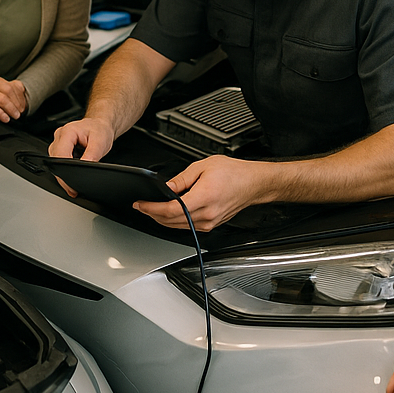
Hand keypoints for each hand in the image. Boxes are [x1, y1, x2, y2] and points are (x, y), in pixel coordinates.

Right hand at [48, 118, 114, 195]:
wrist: (99, 126)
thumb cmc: (99, 130)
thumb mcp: (100, 142)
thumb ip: (92, 154)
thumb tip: (85, 166)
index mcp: (68, 132)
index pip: (60, 155)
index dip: (65, 171)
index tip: (72, 182)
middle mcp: (59, 136)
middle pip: (55, 160)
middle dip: (63, 176)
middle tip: (73, 189)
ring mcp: (58, 142)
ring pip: (55, 163)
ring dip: (63, 173)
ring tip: (74, 182)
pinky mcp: (59, 148)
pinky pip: (58, 162)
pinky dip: (65, 170)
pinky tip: (72, 175)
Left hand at [133, 155, 266, 230]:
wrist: (253, 183)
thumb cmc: (234, 173)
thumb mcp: (203, 166)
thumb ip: (182, 178)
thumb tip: (167, 187)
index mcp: (203, 197)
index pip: (170, 209)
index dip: (152, 208)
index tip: (141, 204)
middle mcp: (206, 214)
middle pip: (171, 221)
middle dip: (153, 214)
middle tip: (141, 206)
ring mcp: (209, 222)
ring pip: (178, 226)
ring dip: (162, 220)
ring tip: (151, 209)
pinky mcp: (211, 224)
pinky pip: (188, 226)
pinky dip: (175, 221)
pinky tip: (169, 214)